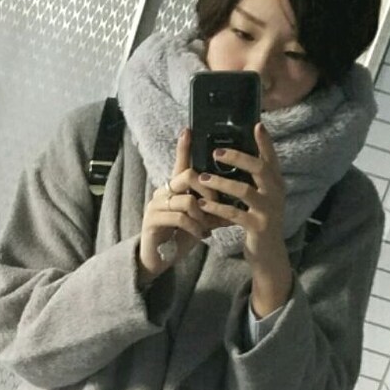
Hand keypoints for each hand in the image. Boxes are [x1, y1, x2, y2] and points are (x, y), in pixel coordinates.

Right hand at [137, 128, 230, 281]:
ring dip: (203, 215)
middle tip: (217, 206)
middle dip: (209, 190)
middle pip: (188, 175)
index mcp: (174, 189)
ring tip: (207, 228)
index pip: (180, 162)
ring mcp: (155, 205)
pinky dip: (194, 227)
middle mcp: (162, 192)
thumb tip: (236, 201)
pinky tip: (200, 236)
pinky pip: (179, 217)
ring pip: (187, 200)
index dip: (184, 147)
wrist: (158, 260)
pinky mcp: (152, 220)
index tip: (189, 129)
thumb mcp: (200, 221)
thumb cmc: (179, 238)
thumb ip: (212, 209)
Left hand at [196, 121, 292, 311]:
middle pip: (259, 168)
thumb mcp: (261, 199)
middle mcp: (276, 194)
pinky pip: (235, 214)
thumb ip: (254, 181)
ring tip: (202, 177)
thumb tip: (238, 158)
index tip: (256, 124)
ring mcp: (268, 210)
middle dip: (237, 157)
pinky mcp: (258, 226)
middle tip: (215, 151)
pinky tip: (203, 204)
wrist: (268, 254)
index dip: (265, 142)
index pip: (271, 158)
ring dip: (221, 183)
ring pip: (244, 190)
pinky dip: (217, 208)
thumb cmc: (259, 222)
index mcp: (276, 184)